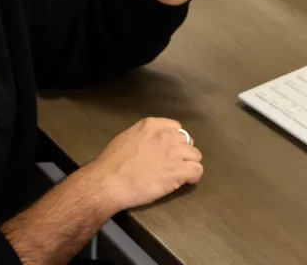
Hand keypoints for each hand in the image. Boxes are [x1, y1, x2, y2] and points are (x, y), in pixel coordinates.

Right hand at [82, 117, 202, 211]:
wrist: (109, 182)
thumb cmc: (111, 163)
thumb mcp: (126, 137)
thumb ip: (143, 136)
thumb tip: (151, 143)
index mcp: (152, 125)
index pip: (176, 127)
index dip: (173, 140)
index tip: (168, 150)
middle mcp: (166, 135)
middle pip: (187, 141)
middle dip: (182, 152)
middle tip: (172, 163)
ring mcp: (174, 153)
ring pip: (195, 155)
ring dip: (189, 164)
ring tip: (179, 174)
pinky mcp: (178, 171)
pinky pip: (197, 170)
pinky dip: (193, 176)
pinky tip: (186, 181)